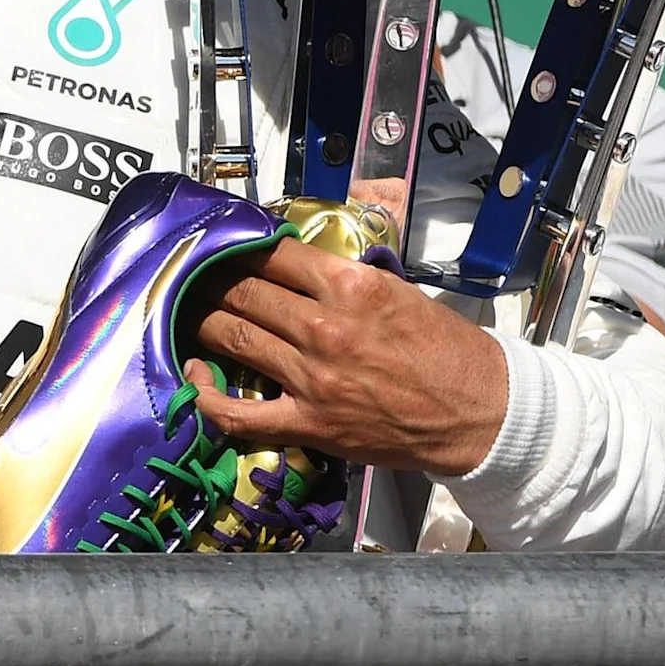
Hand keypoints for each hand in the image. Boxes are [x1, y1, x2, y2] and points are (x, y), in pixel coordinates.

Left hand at [188, 235, 508, 477]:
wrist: (478, 412)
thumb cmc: (445, 350)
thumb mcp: (397, 288)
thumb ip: (343, 272)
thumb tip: (296, 254)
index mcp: (351, 286)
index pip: (273, 252)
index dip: (239, 244)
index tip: (222, 242)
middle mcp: (326, 327)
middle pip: (243, 291)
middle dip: (209, 279)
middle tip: (191, 274)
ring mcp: (314, 378)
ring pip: (233, 338)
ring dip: (202, 322)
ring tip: (186, 310)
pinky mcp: (309, 423)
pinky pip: (240, 412)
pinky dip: (206, 394)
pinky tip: (193, 375)